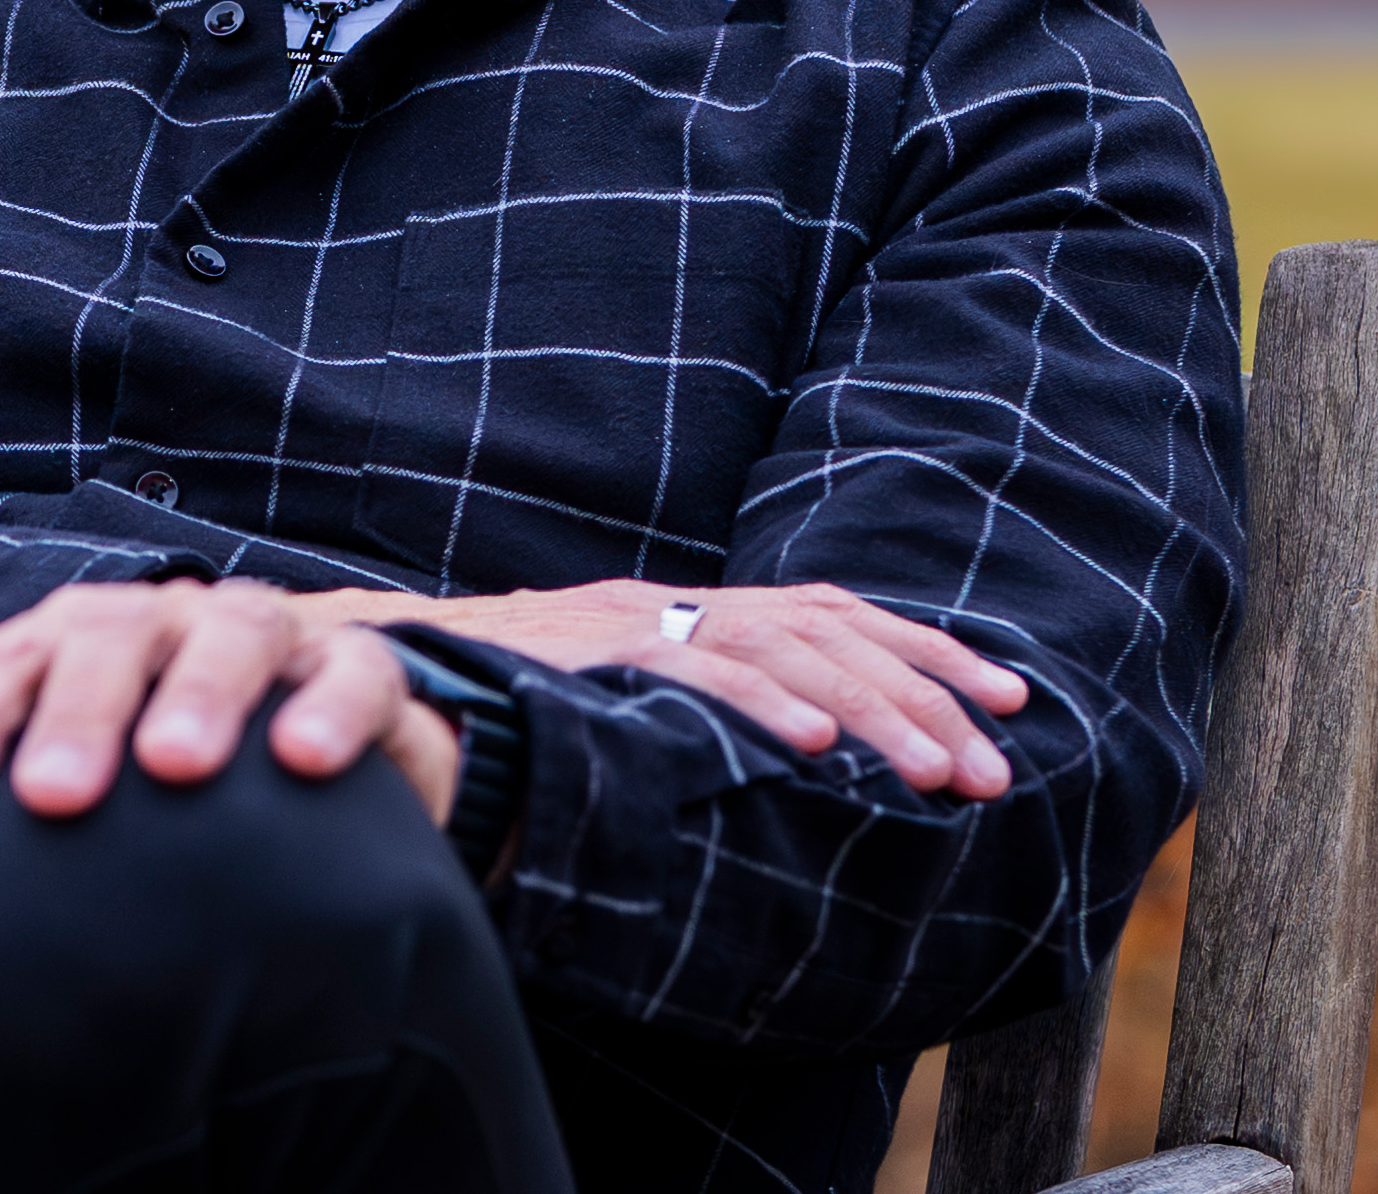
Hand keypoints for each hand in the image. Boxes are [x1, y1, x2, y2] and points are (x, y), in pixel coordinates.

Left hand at [0, 577, 460, 828]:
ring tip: (175, 764)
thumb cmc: (155, 757)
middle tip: (54, 796)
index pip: (5, 667)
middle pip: (107, 641)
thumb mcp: (69, 751)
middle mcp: (160, 624)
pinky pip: (352, 672)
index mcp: (74, 641)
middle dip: (76, 714)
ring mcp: (261, 636)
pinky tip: (306, 761)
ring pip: (229, 636)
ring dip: (199, 693)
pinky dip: (330, 707)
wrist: (312, 742)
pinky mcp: (355, 669)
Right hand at [432, 580, 1026, 796]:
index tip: (1010, 700)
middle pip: (826, 630)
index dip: (924, 650)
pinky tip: (824, 752)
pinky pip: (690, 670)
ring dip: (874, 714)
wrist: (366, 664)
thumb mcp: (604, 697)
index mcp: (684, 610)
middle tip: (995, 768)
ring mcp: (629, 620)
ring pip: (780, 651)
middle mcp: (669, 602)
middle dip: (925, 695)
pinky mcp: (586, 648)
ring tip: (941, 776)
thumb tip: (776, 765)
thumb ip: (681, 710)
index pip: (828, 613)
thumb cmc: (485, 698)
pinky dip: (762, 706)